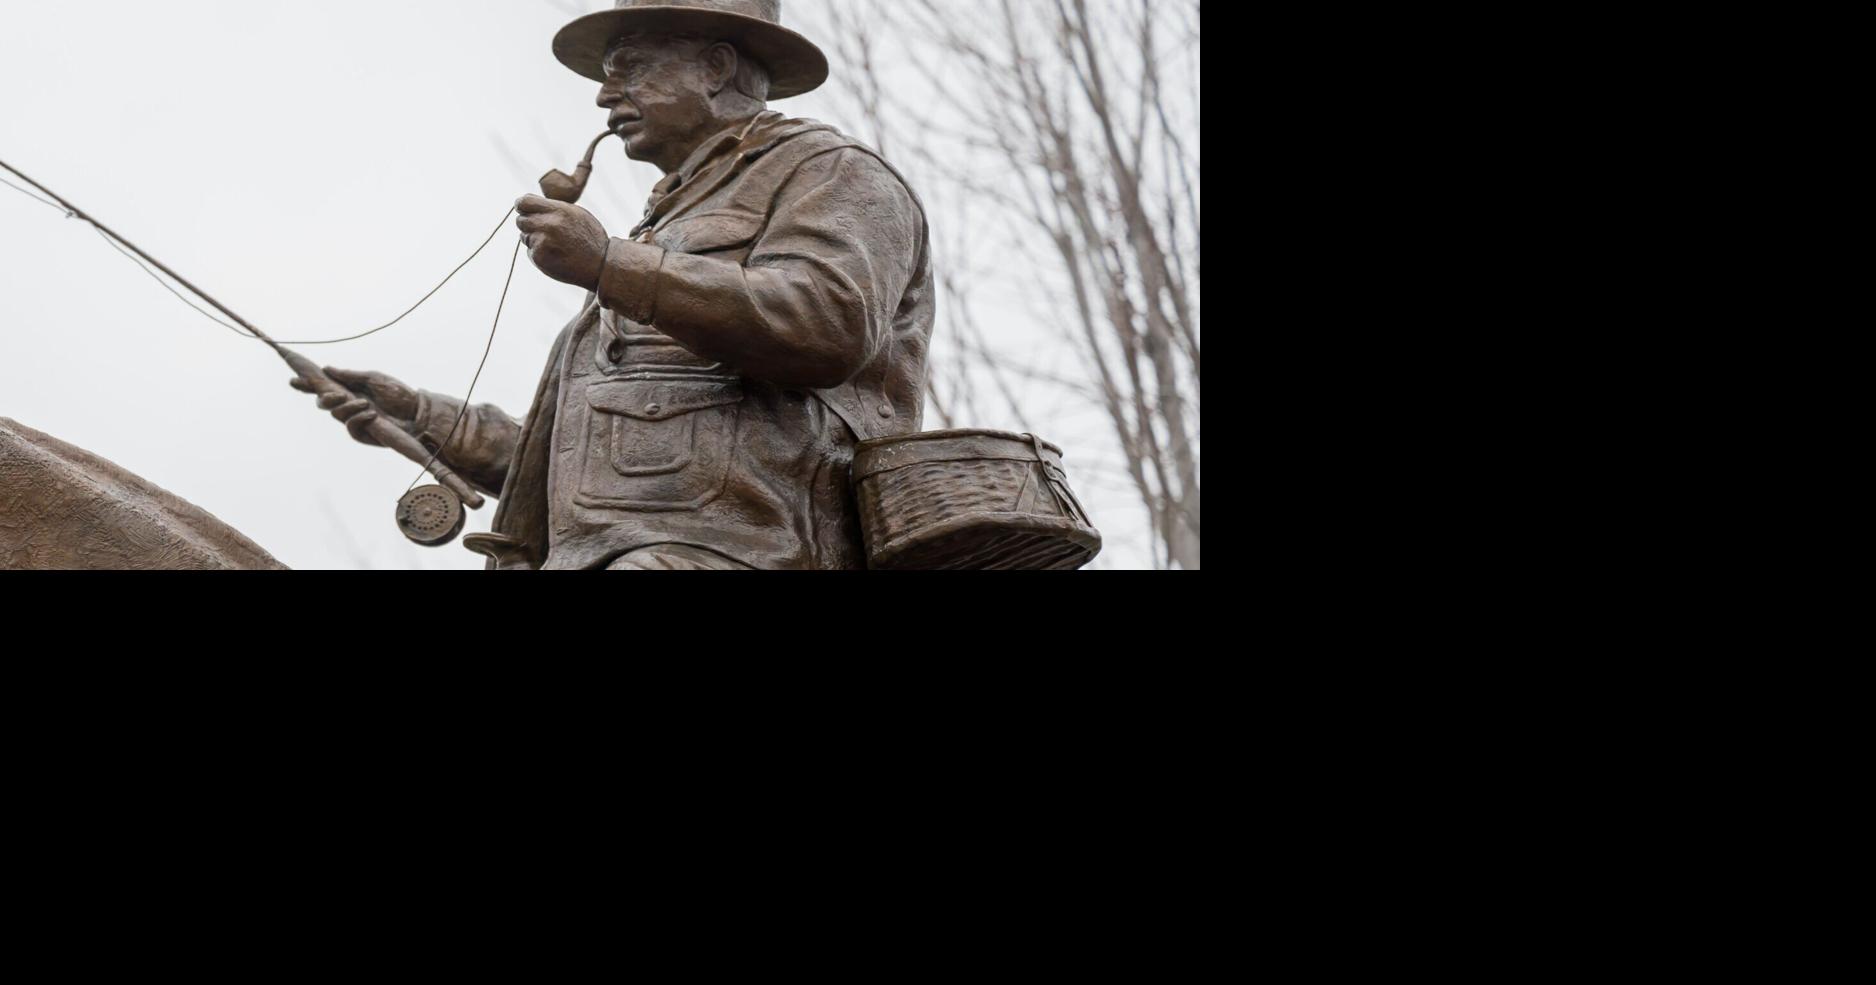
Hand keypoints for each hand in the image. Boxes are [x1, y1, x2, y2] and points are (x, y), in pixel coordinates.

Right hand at [289, 367, 420, 447]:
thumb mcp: (374, 378)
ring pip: (336, 415)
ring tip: (365, 403)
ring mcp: (353, 420)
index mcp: (348, 389)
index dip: (306, 384)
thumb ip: (349, 375)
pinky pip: (350, 428)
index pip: (322, 386)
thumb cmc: (398, 393)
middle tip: (337, 394)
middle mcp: (347, 404)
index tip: (293, 380)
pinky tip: (371, 414)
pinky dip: (358, 419)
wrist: (417, 412)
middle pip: (323, 403)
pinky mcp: (362, 434)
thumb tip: (326, 368)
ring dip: (348, 408)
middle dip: (325, 398)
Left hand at [516, 194, 608, 288]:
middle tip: (542, 229)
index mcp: (558, 210)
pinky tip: (554, 254)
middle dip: (528, 223)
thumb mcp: (576, 214)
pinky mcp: (539, 257)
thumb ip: (554, 208)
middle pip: (520, 220)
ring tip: (554, 244)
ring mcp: (542, 242)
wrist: (600, 264)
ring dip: (534, 239)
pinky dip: (538, 252)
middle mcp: (548, 225)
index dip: (521, 205)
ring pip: (525, 236)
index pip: (524, 201)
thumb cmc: (589, 237)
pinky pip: (530, 250)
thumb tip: (531, 204)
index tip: (522, 208)